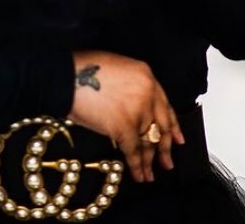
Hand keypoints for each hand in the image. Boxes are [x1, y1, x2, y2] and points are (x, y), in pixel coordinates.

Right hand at [68, 50, 184, 183]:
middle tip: (168, 162)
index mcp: (146, 75)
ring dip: (149, 161)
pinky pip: (134, 151)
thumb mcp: (117, 68)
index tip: (177, 139)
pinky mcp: (124, 127)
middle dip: (165, 147)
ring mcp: (138, 111)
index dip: (172, 125)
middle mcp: (147, 93)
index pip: (164, 105)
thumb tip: (133, 110)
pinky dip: (136, 166)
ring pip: (148, 141)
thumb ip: (131, 87)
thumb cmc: (84, 68)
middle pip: (161, 125)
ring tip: (150, 175)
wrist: (66, 74)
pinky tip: (138, 176)